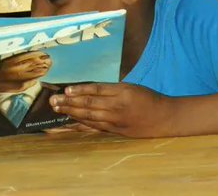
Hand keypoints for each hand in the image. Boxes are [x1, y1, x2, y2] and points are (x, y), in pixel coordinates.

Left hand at [50, 83, 176, 137]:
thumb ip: (110, 89)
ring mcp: (116, 121)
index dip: (80, 90)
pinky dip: (81, 125)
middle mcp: (117, 107)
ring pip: (89, 117)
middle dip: (69, 103)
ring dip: (71, 113)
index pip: (96, 90)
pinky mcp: (116, 131)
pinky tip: (70, 123)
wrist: (164, 118)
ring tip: (58, 109)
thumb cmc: (147, 98)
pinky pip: (95, 127)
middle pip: (89, 104)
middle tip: (53, 101)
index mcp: (121, 92)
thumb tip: (87, 89)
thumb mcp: (130, 87)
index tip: (66, 89)